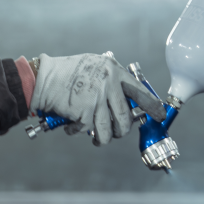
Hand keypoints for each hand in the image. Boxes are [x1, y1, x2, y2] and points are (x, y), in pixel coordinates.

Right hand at [30, 52, 165, 144]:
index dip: (153, 106)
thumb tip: (126, 99)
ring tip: (98, 137)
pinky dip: (79, 132)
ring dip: (104, 138)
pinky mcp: (84, 113)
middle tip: (118, 132)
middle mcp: (109, 85)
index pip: (140, 91)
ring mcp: (97, 100)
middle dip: (123, 130)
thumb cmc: (67, 72)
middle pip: (126, 117)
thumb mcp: (95, 66)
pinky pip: (88, 130)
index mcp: (114, 71)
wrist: (43, 78)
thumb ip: (111, 79)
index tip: (160, 115)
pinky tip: (73, 126)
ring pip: (110, 130)